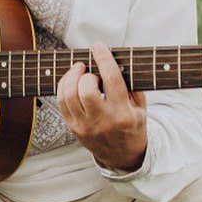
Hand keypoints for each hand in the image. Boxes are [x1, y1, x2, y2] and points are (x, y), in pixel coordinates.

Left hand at [55, 42, 146, 172]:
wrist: (122, 155)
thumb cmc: (132, 125)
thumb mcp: (140, 108)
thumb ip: (131, 85)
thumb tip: (114, 60)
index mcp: (123, 114)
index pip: (112, 82)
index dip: (104, 60)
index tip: (98, 46)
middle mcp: (103, 121)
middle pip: (86, 91)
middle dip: (85, 74)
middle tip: (89, 70)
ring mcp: (85, 126)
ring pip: (69, 96)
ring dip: (71, 77)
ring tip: (78, 70)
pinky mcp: (73, 128)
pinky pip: (61, 102)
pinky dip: (63, 87)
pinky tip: (71, 81)